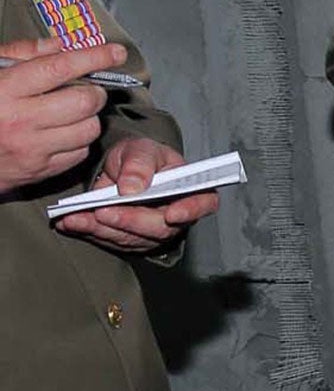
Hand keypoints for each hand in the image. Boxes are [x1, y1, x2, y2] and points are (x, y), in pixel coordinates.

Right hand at [0, 37, 116, 193]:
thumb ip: (23, 53)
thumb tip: (61, 45)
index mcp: (6, 90)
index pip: (61, 67)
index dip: (94, 57)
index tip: (115, 52)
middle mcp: (20, 121)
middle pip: (84, 101)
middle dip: (93, 91)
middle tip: (85, 88)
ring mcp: (30, 149)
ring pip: (89, 129)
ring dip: (88, 117)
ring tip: (70, 112)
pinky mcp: (37, 171)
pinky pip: (79, 153)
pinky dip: (78, 141)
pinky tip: (61, 133)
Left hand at [55, 136, 216, 254]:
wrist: (120, 169)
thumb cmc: (140, 156)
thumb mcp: (140, 149)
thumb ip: (139, 163)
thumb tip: (132, 188)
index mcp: (190, 188)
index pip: (203, 203)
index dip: (191, 211)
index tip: (172, 214)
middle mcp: (176, 215)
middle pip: (161, 228)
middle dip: (129, 221)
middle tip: (103, 211)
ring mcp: (152, 231)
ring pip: (132, 238)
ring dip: (102, 229)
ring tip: (77, 217)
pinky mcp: (129, 240)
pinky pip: (111, 241)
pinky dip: (89, 231)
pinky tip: (71, 222)